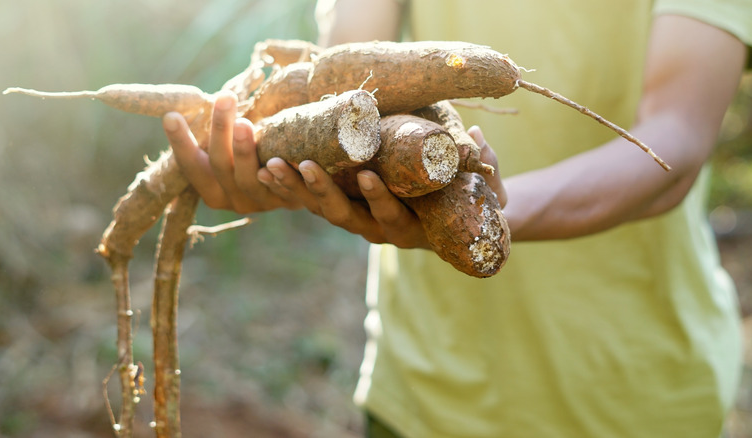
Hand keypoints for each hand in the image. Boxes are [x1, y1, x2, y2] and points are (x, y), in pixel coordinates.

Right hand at [161, 91, 302, 212]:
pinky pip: (283, 190)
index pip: (191, 166)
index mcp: (211, 188)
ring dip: (244, 152)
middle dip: (220, 133)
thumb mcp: (233, 149)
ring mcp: (259, 203)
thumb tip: (210, 96)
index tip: (171, 116)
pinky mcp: (287, 203)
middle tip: (223, 99)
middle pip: (220, 166)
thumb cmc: (257, 157)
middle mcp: (231, 199)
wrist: (299, 187)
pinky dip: (281, 175)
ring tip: (244, 123)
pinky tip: (279, 159)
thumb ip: (222, 133)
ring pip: (247, 180)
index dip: (180, 143)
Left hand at [258, 126, 504, 248]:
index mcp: (413, 230)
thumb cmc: (475, 202)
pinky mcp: (344, 208)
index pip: (392, 218)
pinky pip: (312, 202)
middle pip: (345, 218)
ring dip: (295, 190)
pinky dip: (289, 188)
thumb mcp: (487, 190)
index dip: (380, 200)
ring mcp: (359, 220)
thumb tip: (476, 141)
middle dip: (321, 194)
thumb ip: (486, 170)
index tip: (367, 177)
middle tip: (303, 167)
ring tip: (270, 166)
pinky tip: (264, 169)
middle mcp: (380, 230)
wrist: (459, 218)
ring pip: (321, 210)